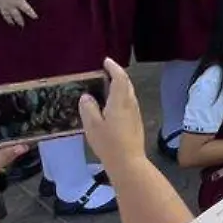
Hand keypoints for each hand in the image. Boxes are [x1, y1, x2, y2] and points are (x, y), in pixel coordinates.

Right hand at [0, 0, 40, 25]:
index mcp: (19, 2)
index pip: (27, 10)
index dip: (32, 14)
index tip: (35, 17)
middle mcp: (11, 6)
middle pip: (16, 15)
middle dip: (20, 21)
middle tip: (22, 25)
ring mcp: (2, 5)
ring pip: (6, 15)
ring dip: (9, 20)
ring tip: (12, 24)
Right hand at [78, 58, 145, 173]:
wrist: (129, 162)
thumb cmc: (109, 143)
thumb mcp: (92, 125)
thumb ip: (88, 108)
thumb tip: (87, 96)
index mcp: (120, 101)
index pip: (120, 77)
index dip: (114, 67)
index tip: (106, 61)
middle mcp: (130, 104)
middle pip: (126, 84)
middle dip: (117, 75)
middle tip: (106, 71)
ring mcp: (135, 113)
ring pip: (129, 94)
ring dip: (120, 86)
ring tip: (107, 86)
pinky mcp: (136, 122)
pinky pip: (128, 103)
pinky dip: (121, 97)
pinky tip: (112, 105)